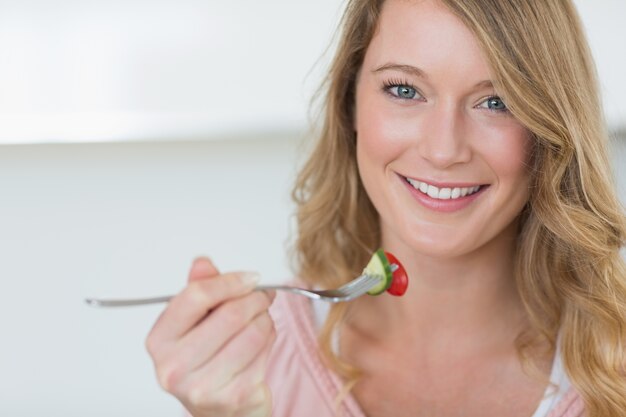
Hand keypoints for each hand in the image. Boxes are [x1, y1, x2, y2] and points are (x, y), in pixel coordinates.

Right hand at [145, 257, 275, 416]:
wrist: (216, 409)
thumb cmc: (204, 358)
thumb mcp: (194, 321)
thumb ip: (199, 289)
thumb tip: (202, 262)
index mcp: (159, 340)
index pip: (196, 296)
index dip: (230, 281)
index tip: (250, 277)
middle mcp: (174, 367)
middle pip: (231, 314)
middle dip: (255, 299)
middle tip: (263, 296)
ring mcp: (203, 386)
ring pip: (254, 332)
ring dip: (265, 319)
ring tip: (260, 320)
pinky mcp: (234, 397)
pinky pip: (265, 352)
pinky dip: (270, 340)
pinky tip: (262, 342)